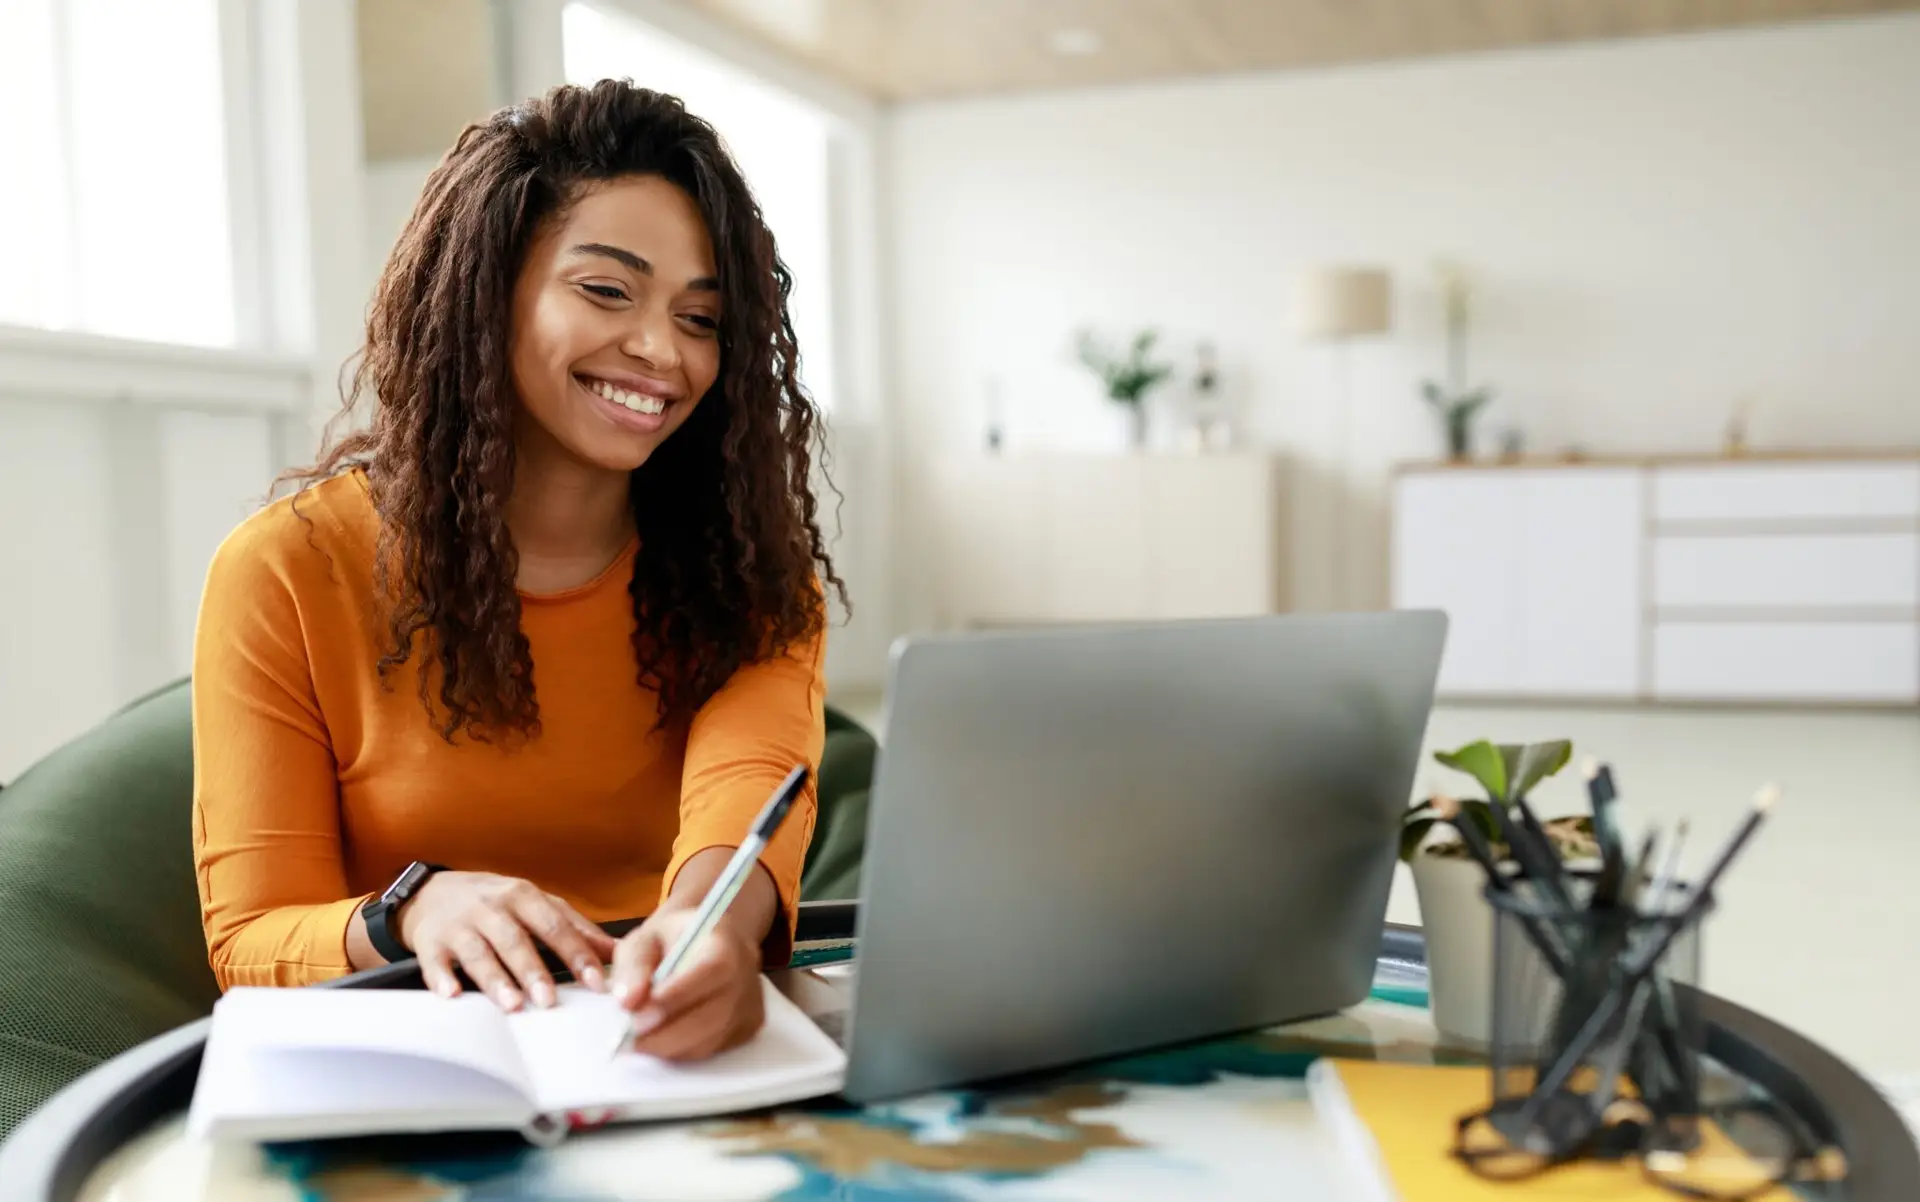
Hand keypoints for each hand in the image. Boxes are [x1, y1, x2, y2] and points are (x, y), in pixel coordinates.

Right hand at [396, 871, 617, 1009]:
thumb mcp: (536, 904)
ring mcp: (459, 924)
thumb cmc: (494, 902)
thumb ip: (575, 927)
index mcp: (524, 897)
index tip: (595, 982)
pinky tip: (451, 994)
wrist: (432, 892)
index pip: (555, 926)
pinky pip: (435, 961)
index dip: (577, 955)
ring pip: (479, 952)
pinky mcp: (430, 941)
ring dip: (495, 979)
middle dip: (533, 970)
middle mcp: (492, 907)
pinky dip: (441, 978)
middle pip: (516, 939)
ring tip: (511, 1004)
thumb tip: (616, 951)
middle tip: (549, 1000)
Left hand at [607, 908, 764, 1060]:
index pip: (712, 971)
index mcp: (726, 942)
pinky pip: (712, 1050)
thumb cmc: (674, 939)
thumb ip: (634, 965)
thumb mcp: (646, 938)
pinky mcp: (748, 1030)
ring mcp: (751, 1006)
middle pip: (714, 1015)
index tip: (637, 1015)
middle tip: (627, 1039)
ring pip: (711, 1040)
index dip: (677, 996)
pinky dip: (681, 1051)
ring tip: (638, 1040)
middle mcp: (746, 976)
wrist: (710, 944)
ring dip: (669, 1046)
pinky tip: (662, 1037)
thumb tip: (627, 1002)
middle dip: (666, 1033)